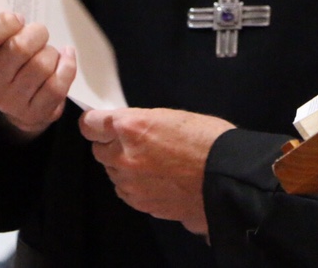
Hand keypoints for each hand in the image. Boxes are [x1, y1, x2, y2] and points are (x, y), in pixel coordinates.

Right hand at [0, 1, 77, 137]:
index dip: (5, 22)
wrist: (16, 95)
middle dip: (37, 33)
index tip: (18, 19)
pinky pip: (57, 85)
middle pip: (19, 48)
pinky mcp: (32, 113)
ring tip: (46, 51)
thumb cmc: (3, 53)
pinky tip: (66, 57)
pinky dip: (67, 66)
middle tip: (38, 33)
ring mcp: (8, 101)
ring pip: (42, 65)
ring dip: (51, 52)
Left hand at [80, 108, 234, 234]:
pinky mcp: (140, 203)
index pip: (90, 123)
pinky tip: (156, 178)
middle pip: (98, 150)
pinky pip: (126, 191)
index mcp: (131, 127)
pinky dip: (134, 185)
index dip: (94, 122)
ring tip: (152, 162)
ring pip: (112, 172)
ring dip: (124, 166)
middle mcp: (124, 156)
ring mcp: (131, 183)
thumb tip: (122, 127)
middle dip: (112, 145)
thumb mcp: (171, 116)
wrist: (227, 177)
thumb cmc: (208, 141)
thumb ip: (139, 122)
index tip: (97, 123)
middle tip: (135, 142)